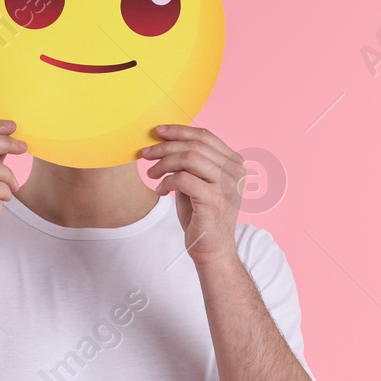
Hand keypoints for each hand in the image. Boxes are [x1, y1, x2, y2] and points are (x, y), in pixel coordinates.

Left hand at [142, 125, 244, 265]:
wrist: (213, 249)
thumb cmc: (203, 215)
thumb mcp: (199, 182)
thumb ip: (191, 162)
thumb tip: (166, 140)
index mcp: (234, 163)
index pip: (205, 136)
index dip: (179, 130)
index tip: (157, 132)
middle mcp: (235, 171)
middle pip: (195, 145)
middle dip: (165, 147)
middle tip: (145, 153)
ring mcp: (227, 185)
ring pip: (189, 158)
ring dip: (164, 163)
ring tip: (151, 173)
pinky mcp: (214, 200)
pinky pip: (183, 179)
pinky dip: (167, 182)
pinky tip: (160, 191)